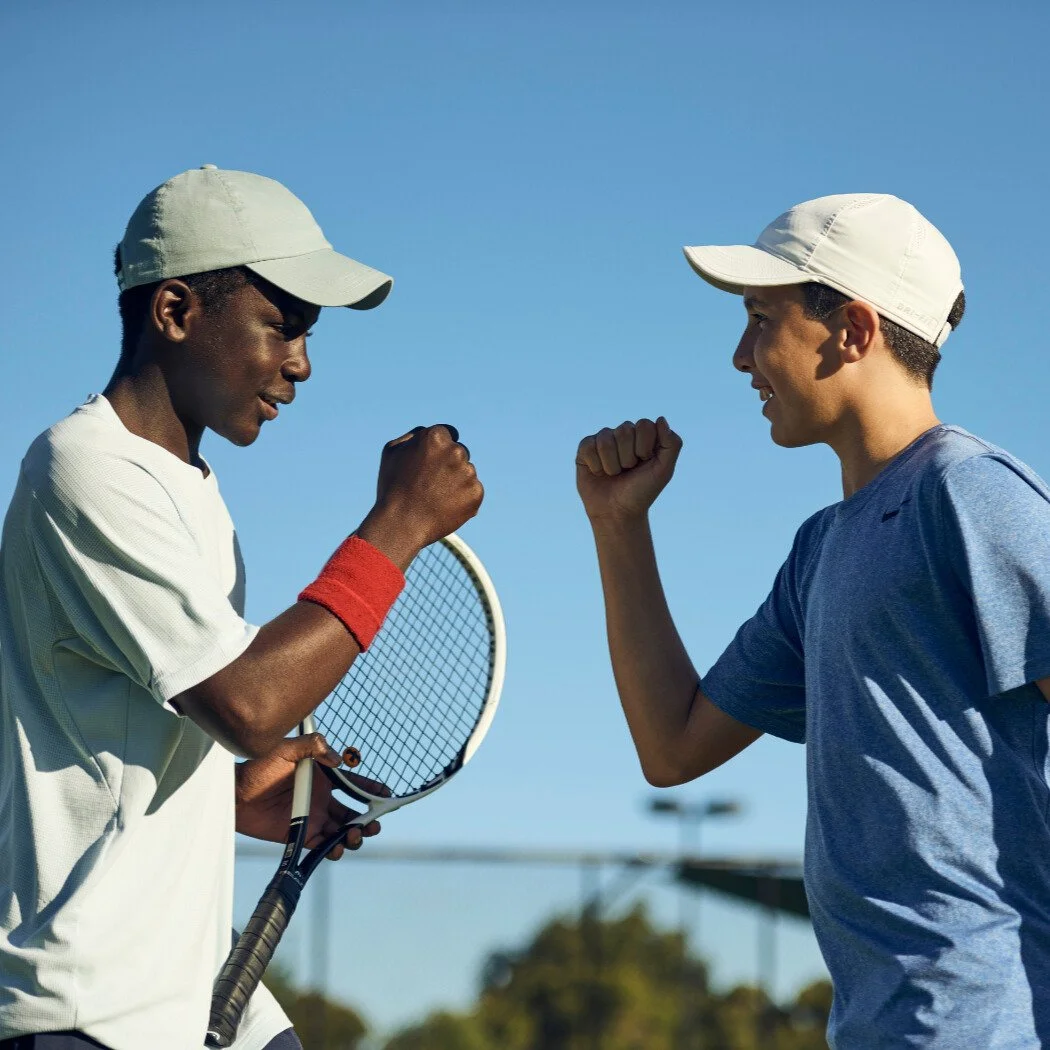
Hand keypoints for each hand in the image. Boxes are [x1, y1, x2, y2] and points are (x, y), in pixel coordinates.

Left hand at [235, 733, 381, 860]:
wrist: (236, 794)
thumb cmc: (259, 767)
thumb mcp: (286, 748)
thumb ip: (312, 745)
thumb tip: (337, 759)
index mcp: (323, 778)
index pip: (354, 784)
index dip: (372, 790)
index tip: (387, 796)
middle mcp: (322, 799)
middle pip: (353, 813)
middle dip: (368, 820)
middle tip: (373, 825)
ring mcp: (313, 818)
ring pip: (342, 831)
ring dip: (354, 836)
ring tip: (354, 837)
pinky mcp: (300, 835)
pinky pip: (323, 846)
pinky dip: (333, 850)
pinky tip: (335, 847)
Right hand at [359, 424, 483, 565]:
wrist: (401, 524)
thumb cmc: (392, 488)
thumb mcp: (392, 452)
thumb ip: (414, 436)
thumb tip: (428, 431)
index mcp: (436, 437)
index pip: (449, 433)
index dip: (438, 449)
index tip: (431, 462)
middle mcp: (456, 451)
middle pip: (459, 452)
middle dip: (449, 464)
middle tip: (430, 483)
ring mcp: (468, 473)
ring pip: (466, 472)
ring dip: (456, 481)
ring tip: (435, 497)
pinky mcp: (476, 493)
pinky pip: (472, 491)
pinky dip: (463, 498)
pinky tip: (444, 507)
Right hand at [576, 417, 681, 521]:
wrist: (617, 513)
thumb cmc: (641, 492)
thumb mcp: (664, 471)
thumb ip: (671, 444)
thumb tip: (660, 419)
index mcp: (644, 436)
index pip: (644, 425)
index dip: (644, 447)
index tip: (644, 462)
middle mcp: (624, 434)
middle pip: (624, 431)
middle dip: (628, 458)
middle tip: (628, 471)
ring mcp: (604, 440)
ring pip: (606, 440)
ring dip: (612, 464)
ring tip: (614, 474)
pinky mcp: (586, 449)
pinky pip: (588, 446)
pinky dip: (595, 465)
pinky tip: (598, 473)